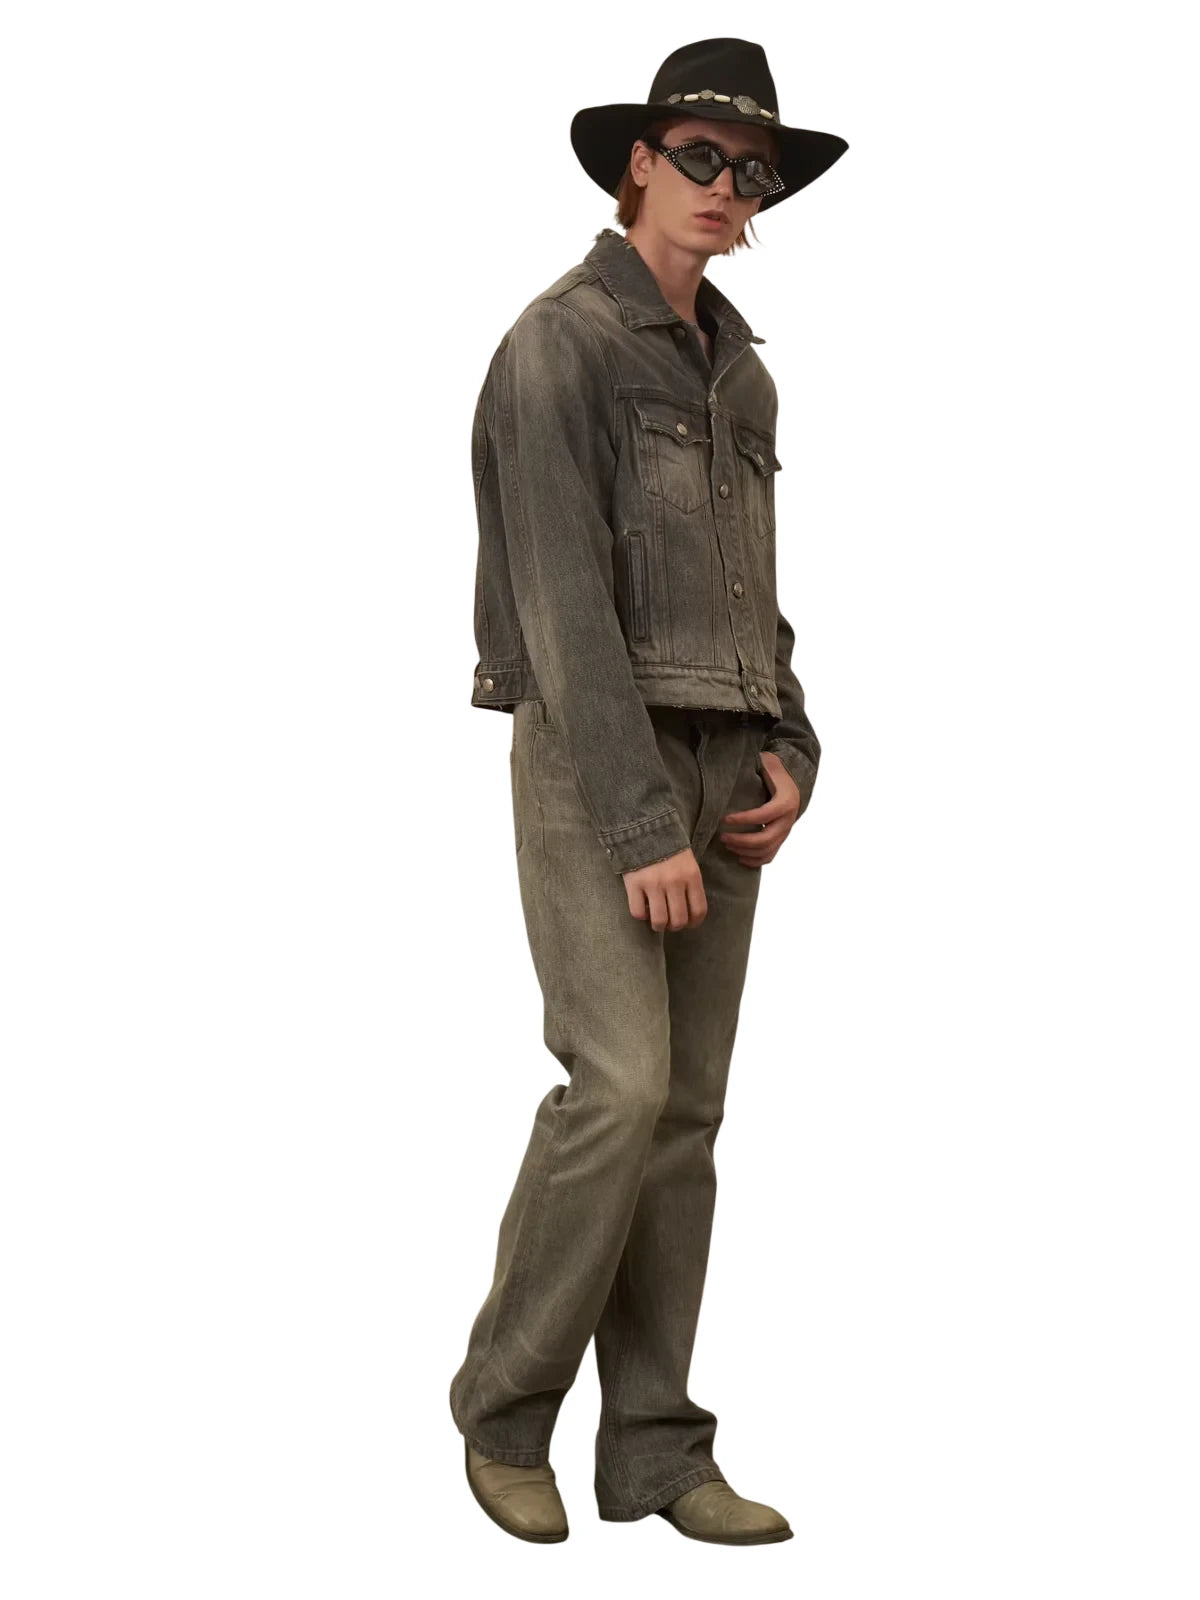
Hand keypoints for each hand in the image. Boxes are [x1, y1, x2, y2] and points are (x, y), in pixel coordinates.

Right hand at [622, 846, 705, 931]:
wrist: (644, 827)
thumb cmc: (668, 846)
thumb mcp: (688, 862)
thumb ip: (690, 884)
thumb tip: (688, 911)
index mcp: (691, 876)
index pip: (699, 910)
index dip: (694, 923)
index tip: (688, 923)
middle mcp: (675, 882)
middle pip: (679, 920)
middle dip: (674, 927)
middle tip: (669, 923)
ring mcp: (654, 884)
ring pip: (659, 920)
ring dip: (658, 926)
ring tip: (656, 922)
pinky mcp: (634, 884)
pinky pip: (638, 912)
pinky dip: (641, 915)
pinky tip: (642, 908)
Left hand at [718, 751, 799, 866]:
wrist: (795, 781)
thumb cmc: (776, 772)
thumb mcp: (768, 763)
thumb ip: (755, 765)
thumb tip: (732, 766)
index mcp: (785, 801)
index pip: (763, 815)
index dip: (743, 819)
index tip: (725, 819)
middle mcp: (788, 820)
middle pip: (765, 839)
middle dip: (741, 840)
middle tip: (722, 836)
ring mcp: (786, 832)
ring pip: (766, 850)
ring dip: (745, 851)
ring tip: (727, 845)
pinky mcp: (781, 839)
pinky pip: (770, 856)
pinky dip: (755, 861)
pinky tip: (740, 858)